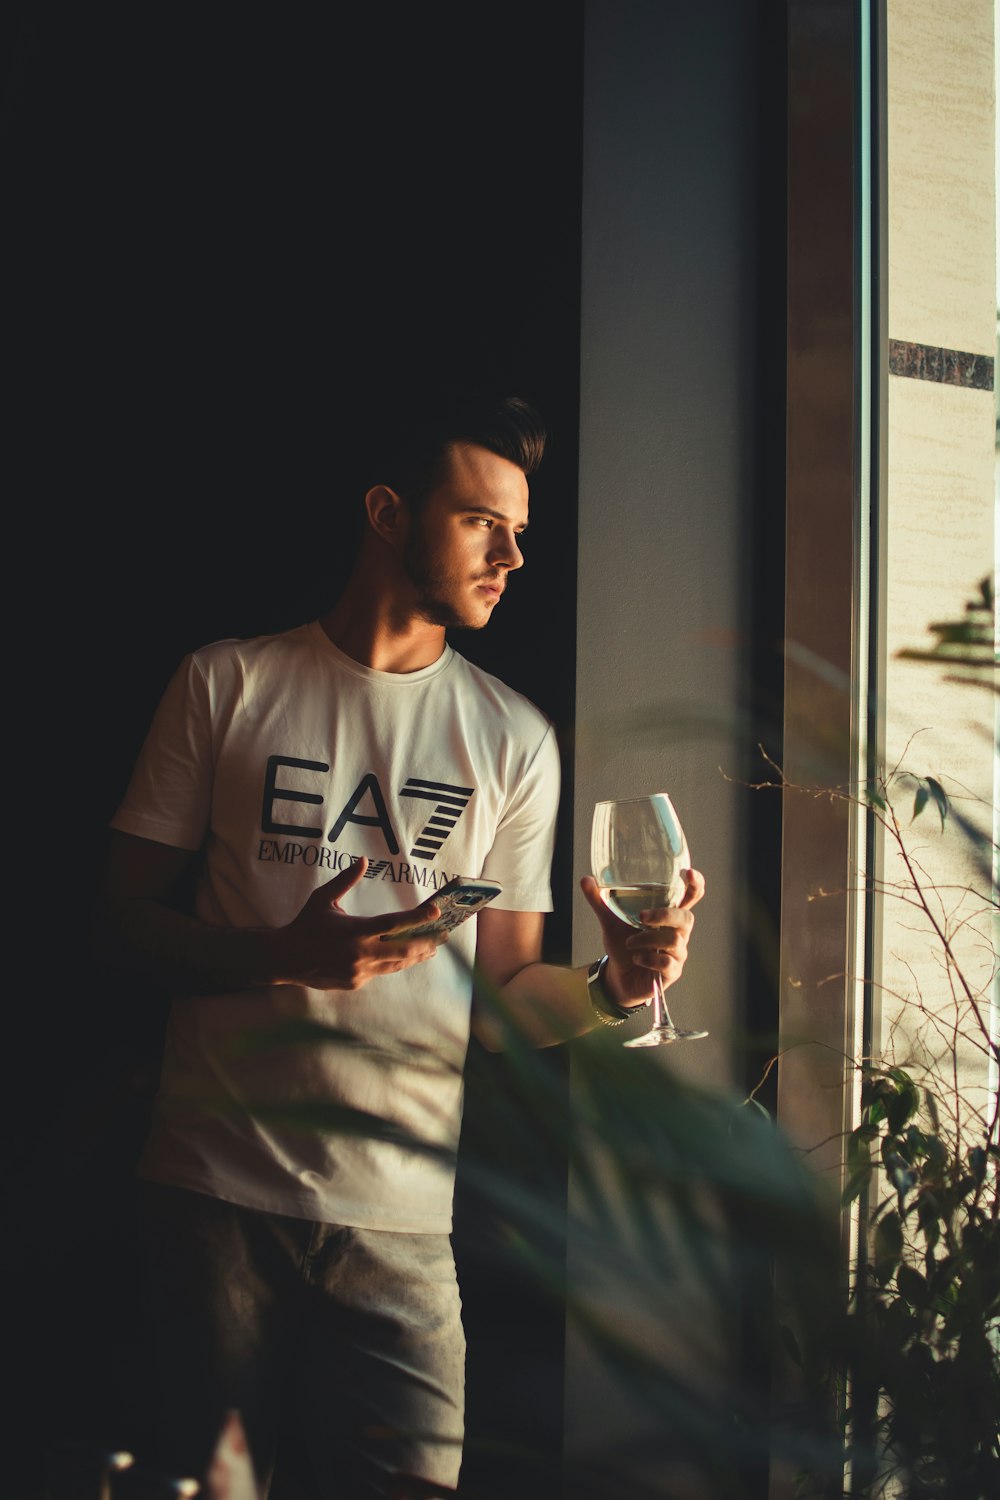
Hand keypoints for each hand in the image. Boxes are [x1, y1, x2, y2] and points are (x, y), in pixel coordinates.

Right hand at [269, 858, 443, 990]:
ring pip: (396, 964)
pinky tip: (404, 957)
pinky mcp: (355, 982)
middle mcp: (359, 952)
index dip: (416, 918)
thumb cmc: (306, 924)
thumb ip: (345, 880)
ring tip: (431, 949)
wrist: (285, 958)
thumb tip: (362, 860)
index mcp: (355, 930)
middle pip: (403, 949)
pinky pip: (380, 971)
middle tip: (444, 935)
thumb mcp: (323, 899)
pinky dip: (392, 963)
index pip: (393, 923)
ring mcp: (358, 970)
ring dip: (415, 956)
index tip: (435, 912)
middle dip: (426, 942)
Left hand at [580, 868, 704, 1007]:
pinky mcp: (672, 971)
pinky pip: (667, 963)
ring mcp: (677, 952)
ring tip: (630, 943)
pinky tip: (636, 958)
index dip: (695, 885)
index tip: (688, 873)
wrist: (618, 977)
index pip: (690, 897)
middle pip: (686, 917)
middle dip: (664, 915)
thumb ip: (600, 900)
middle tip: (642, 917)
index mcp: (668, 915)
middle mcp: (677, 932)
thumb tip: (586, 879)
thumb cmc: (622, 945)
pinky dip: (648, 959)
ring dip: (647, 939)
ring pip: (674, 940)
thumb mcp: (609, 921)